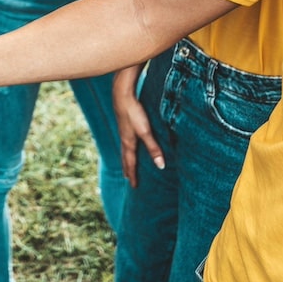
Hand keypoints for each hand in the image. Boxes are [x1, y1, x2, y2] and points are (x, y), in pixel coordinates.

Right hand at [113, 68, 164, 184]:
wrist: (122, 95)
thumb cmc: (134, 113)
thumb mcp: (145, 131)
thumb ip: (153, 148)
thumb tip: (160, 165)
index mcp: (128, 143)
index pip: (131, 163)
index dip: (133, 175)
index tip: (134, 186)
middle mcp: (124, 139)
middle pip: (125, 158)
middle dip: (127, 169)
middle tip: (128, 179)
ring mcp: (123, 131)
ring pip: (124, 150)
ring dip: (125, 159)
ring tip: (126, 164)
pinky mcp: (124, 124)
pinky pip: (125, 141)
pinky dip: (126, 148)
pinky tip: (128, 143)